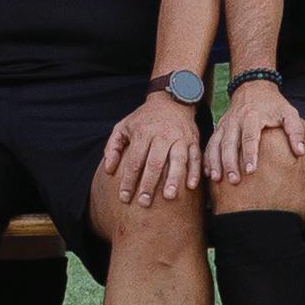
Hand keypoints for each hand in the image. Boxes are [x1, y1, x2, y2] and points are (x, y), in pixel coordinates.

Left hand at [102, 90, 200, 205]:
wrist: (172, 101)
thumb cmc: (144, 119)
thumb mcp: (124, 126)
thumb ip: (114, 146)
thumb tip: (108, 169)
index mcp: (143, 133)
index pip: (134, 160)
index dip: (128, 179)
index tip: (124, 197)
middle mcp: (162, 136)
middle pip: (154, 163)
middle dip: (148, 184)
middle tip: (143, 203)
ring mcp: (180, 138)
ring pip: (177, 161)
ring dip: (173, 180)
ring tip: (168, 197)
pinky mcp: (194, 141)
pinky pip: (196, 158)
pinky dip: (194, 172)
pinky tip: (191, 186)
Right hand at [203, 83, 304, 184]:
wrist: (253, 88)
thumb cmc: (274, 105)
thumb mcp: (289, 113)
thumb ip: (296, 131)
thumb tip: (300, 152)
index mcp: (252, 116)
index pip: (249, 137)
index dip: (250, 154)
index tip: (251, 171)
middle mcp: (235, 120)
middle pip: (229, 143)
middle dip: (229, 162)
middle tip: (234, 180)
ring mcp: (225, 124)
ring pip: (216, 144)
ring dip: (215, 161)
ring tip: (217, 179)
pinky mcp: (219, 128)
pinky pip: (210, 143)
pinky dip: (207, 158)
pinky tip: (208, 172)